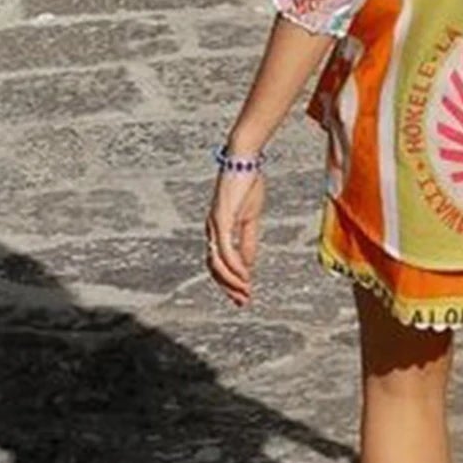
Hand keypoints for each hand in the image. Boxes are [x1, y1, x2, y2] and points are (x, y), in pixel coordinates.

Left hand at [206, 169, 265, 305]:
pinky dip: (234, 265)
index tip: (243, 295)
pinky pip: (225, 248)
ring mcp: (214, 224)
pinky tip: (244, 275)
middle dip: (228, 287)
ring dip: (231, 280)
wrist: (243, 161)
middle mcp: (212, 229)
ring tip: (244, 291)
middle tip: (241, 301)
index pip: (219, 262)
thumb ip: (248, 242)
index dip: (229, 281)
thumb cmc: (247, 184)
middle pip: (214, 267)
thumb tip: (248, 266)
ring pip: (217, 262)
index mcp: (218, 230)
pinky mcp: (221, 218)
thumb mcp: (250, 219)